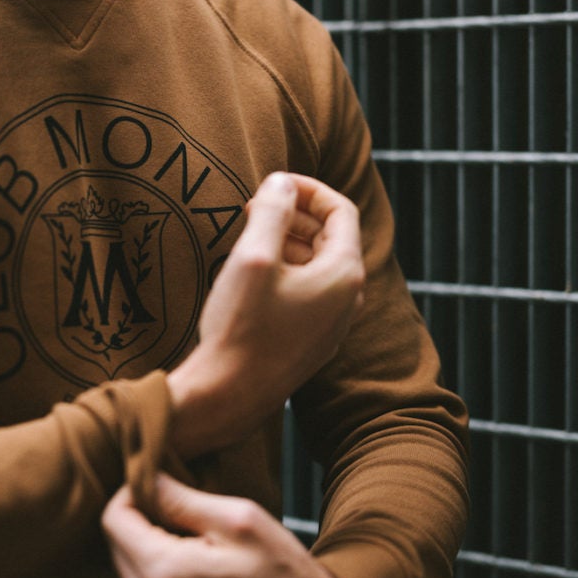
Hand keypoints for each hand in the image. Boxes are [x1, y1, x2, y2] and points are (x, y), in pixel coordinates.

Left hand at [102, 473, 350, 577]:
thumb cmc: (283, 577)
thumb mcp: (239, 520)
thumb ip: (182, 499)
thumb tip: (145, 478)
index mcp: (162, 572)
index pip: (113, 519)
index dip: (131, 494)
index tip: (160, 488)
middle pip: (114, 548)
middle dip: (138, 524)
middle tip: (181, 515)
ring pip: (121, 576)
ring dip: (142, 555)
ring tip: (188, 547)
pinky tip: (190, 576)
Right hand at [168, 172, 363, 456]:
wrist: (229, 395)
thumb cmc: (241, 327)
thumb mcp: (254, 257)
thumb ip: (273, 211)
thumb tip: (283, 182)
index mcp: (344, 274)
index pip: (341, 211)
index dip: (308, 189)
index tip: (273, 182)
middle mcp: (348, 299)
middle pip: (332, 238)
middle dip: (295, 214)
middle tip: (254, 206)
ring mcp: (332, 324)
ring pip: (319, 266)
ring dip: (290, 242)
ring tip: (251, 235)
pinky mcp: (312, 342)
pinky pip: (310, 292)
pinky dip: (288, 270)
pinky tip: (255, 274)